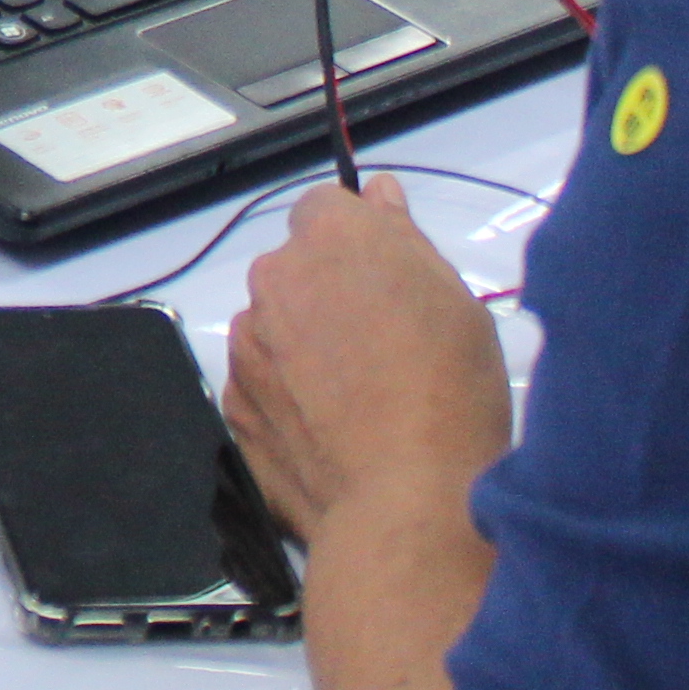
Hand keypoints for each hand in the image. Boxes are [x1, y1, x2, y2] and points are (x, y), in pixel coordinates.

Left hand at [221, 177, 515, 545]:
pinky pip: (260, 380)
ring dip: (302, 343)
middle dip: (327, 292)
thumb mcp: (455, 300)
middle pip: (296, 267)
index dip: (358, 243)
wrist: (407, 495)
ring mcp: (246, 341)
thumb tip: (378, 193)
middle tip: (382, 346)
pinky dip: (286, 395)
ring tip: (358, 397)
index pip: (327, 209)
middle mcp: (273, 277)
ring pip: (274, 324)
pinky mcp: (233, 399)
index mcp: (331, 237)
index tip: (388, 282)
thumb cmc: (451, 389)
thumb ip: (402, 237)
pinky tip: (330, 430)